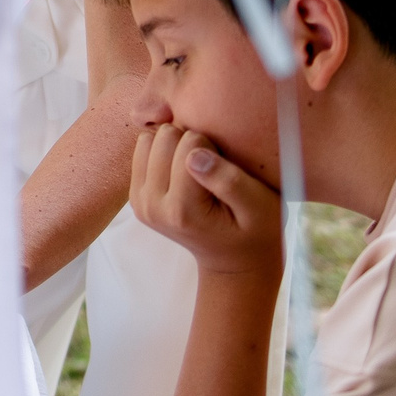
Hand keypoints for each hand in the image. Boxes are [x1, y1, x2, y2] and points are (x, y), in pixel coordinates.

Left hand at [129, 124, 283, 279]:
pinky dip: (162, 149)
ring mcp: (140, 202)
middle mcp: (153, 206)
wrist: (232, 258)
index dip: (212, 146)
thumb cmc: (254, 231)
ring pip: (148, 139)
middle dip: (190, 142)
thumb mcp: (258, 207)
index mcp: (182, 210)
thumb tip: (195, 155)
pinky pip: (142, 149)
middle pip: (165, 137)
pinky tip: (182, 166)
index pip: (190, 144)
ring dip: (173, 144)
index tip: (224, 167)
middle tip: (210, 164)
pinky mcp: (136, 196)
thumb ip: (230, 181)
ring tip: (196, 164)